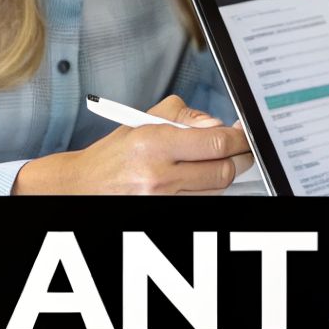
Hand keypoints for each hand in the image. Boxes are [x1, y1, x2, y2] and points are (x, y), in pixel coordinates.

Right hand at [13, 95, 251, 194]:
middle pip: (224, 171)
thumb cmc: (116, 153)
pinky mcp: (166, 212)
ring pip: (216, 189)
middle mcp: (159, 175)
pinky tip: (200, 177)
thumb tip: (218, 125)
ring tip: (215, 161)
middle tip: (241, 149)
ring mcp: (163, 199)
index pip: (216, 143)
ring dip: (223, 174)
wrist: (85, 186)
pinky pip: (202, 201)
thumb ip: (186, 116)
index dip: (239, 139)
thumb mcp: (145, 120)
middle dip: (239, 158)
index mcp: (154, 144)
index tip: (243, 134)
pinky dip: (207, 189)